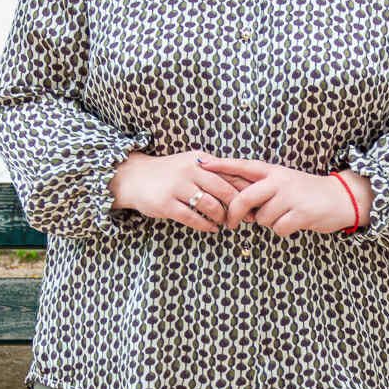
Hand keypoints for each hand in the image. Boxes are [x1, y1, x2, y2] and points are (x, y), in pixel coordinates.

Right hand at [109, 149, 245, 231]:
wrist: (133, 177)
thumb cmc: (168, 173)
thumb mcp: (191, 164)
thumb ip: (214, 172)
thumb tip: (244, 187)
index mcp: (200, 159)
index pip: (230, 173)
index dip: (245, 189)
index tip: (255, 202)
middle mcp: (189, 170)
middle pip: (224, 190)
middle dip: (237, 206)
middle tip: (243, 218)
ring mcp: (177, 187)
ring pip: (210, 205)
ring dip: (221, 217)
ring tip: (225, 223)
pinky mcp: (166, 204)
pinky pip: (193, 218)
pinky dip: (206, 225)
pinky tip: (211, 228)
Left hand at [195, 155, 363, 234]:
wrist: (341, 198)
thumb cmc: (306, 193)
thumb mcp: (283, 183)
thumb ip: (261, 190)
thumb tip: (237, 206)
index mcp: (273, 171)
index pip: (243, 166)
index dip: (222, 165)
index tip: (201, 163)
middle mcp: (280, 181)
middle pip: (244, 198)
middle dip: (234, 214)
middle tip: (230, 224)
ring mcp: (290, 196)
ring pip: (261, 218)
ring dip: (268, 223)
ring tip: (283, 215)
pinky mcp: (300, 213)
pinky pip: (278, 228)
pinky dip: (283, 230)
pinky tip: (294, 222)